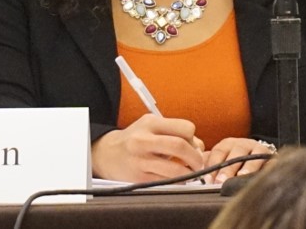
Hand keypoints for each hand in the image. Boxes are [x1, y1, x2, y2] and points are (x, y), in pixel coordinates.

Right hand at [91, 114, 207, 181]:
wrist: (107, 154)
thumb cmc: (134, 139)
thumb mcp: (151, 126)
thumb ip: (174, 132)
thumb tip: (198, 147)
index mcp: (150, 123)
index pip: (185, 128)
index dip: (194, 138)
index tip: (194, 145)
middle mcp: (143, 140)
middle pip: (180, 146)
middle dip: (196, 158)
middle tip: (198, 163)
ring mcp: (140, 160)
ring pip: (175, 170)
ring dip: (189, 173)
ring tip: (189, 173)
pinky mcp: (139, 178)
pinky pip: (166, 182)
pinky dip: (177, 182)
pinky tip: (176, 178)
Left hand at [201, 137, 275, 183]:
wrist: (257, 156)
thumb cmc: (234, 161)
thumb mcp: (219, 160)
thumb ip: (208, 165)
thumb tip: (193, 176)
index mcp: (226, 145)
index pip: (218, 153)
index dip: (212, 166)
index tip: (207, 179)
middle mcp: (242, 145)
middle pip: (234, 156)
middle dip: (227, 170)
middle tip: (220, 182)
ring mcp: (257, 150)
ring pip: (251, 158)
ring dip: (245, 169)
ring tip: (240, 178)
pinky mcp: (271, 157)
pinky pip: (269, 162)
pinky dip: (265, 169)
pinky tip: (260, 177)